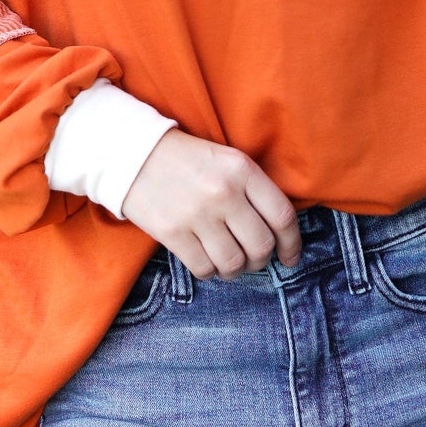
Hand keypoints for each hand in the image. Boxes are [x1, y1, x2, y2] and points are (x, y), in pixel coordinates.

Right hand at [120, 128, 301, 277]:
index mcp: (242, 170)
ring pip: (234, 263)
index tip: (290, 257)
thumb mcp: (228, 161)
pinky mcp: (173, 233)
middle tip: (253, 259)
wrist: (133, 155)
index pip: (282, 216)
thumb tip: (278, 233)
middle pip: (260, 245)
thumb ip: (254, 190)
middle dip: (261, 260)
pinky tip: (206, 259)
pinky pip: (204, 269)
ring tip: (228, 261)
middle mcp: (224, 193)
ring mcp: (197, 214)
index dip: (292, 243)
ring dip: (235, 270)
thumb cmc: (187, 161)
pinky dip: (210, 271)